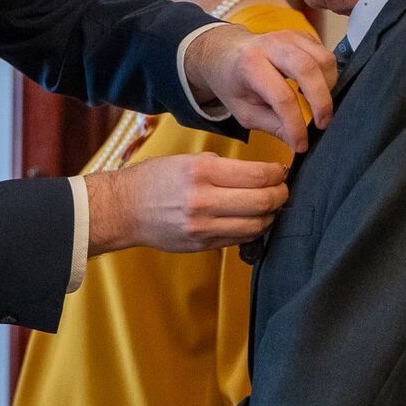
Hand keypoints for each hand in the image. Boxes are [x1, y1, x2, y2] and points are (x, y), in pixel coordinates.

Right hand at [86, 152, 287, 256]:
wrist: (124, 209)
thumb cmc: (155, 180)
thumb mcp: (188, 160)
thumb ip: (224, 167)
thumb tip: (260, 174)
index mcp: (202, 172)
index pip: (258, 175)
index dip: (277, 174)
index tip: (281, 171)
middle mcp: (204, 201)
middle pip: (263, 202)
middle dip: (280, 194)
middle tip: (281, 189)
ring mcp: (204, 227)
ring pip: (257, 224)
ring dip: (270, 215)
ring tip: (268, 206)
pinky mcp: (202, 244)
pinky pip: (240, 238)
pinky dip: (253, 228)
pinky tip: (250, 219)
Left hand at [184, 25, 336, 152]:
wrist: (225, 52)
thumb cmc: (233, 83)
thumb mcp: (245, 112)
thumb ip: (273, 127)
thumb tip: (299, 144)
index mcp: (250, 64)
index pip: (282, 97)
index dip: (295, 125)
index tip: (301, 144)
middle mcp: (271, 45)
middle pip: (308, 69)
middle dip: (321, 102)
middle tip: (323, 124)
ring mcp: (289, 36)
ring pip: (323, 59)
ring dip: (328, 86)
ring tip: (318, 106)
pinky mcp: (302, 36)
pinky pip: (325, 55)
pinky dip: (327, 75)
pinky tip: (315, 89)